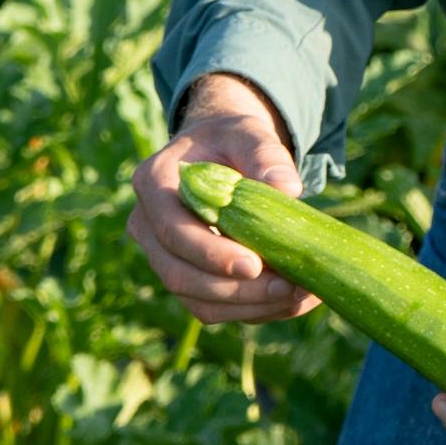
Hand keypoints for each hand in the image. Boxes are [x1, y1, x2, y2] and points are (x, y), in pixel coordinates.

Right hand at [127, 73, 313, 324]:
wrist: (220, 151)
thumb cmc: (231, 139)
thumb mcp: (248, 133)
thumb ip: (265, 154)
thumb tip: (288, 188)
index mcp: (153, 183)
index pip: (172, 230)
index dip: (210, 254)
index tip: (254, 265)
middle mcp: (147, 226)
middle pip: (179, 275)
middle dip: (235, 290)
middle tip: (286, 288)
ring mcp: (163, 258)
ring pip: (196, 301)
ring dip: (248, 307)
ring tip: (298, 295)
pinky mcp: (187, 280)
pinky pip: (214, 309)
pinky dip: (253, 310)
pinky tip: (291, 300)